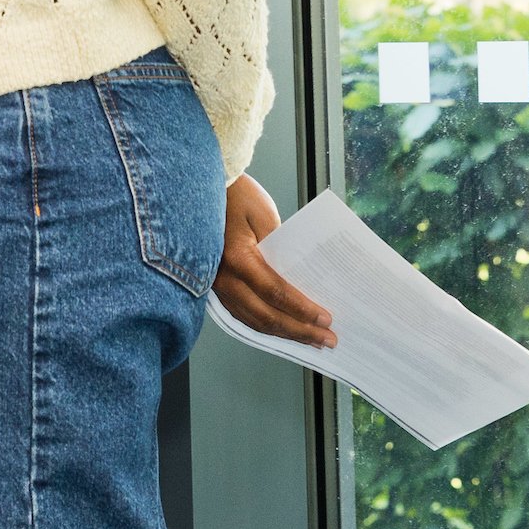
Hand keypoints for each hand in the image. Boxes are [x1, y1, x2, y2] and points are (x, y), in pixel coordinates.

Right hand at [215, 174, 335, 347]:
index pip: (275, 293)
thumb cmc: (236, 196)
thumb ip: (281, 250)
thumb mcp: (265, 216)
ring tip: (310, 340)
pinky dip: (264, 325)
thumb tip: (300, 280)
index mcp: (236, 258)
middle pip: (265, 315)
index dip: (302, 310)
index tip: (326, 320)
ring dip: (284, 333)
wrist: (200, 189)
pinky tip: (281, 330)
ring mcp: (215, 284)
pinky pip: (241, 313)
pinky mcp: (215, 285)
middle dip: (299, 330)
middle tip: (327, 339)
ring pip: (252, 320)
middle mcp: (222, 276)